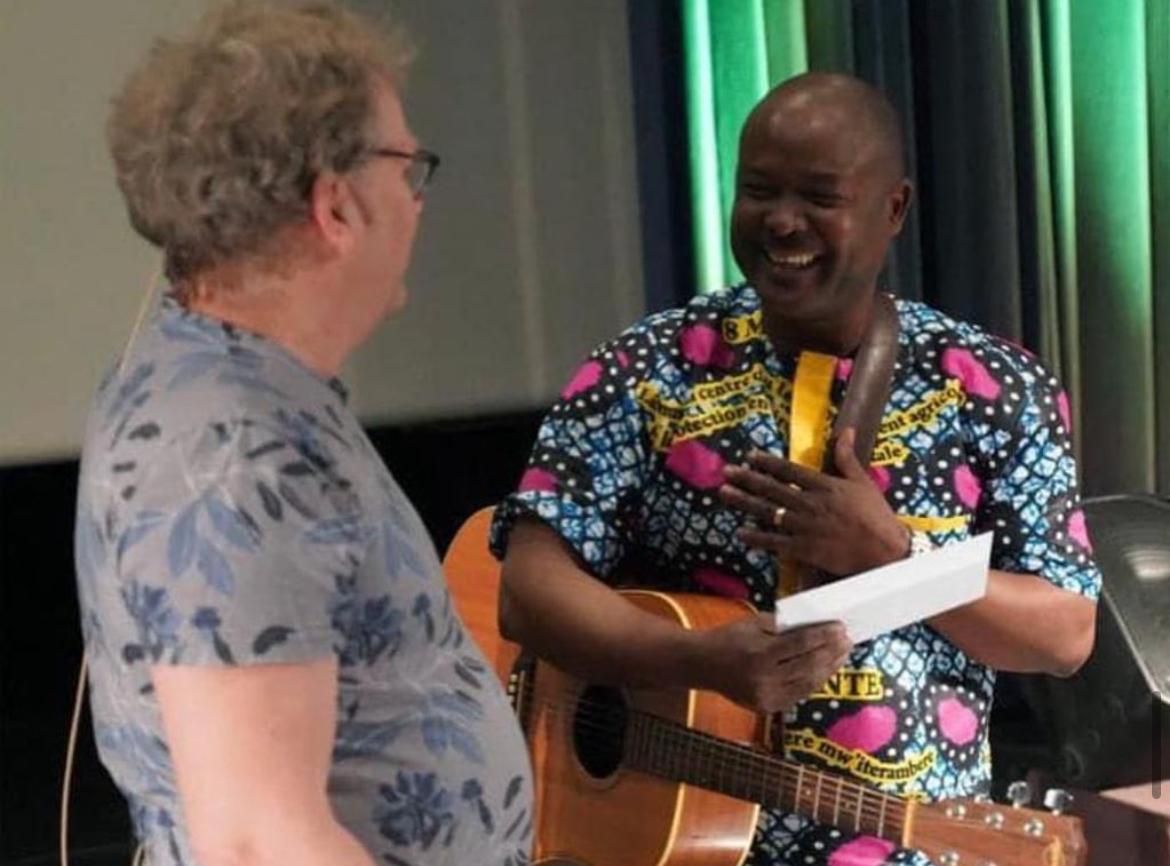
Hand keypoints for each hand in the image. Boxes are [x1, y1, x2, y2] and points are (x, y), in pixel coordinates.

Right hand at [691, 615, 851, 713]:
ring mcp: (766, 696)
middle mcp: (764, 679)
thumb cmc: (729, 639)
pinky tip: (825, 669)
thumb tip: (817, 625)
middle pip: (809, 665)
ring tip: (842, 654)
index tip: (840, 627)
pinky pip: (799, 694)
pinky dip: (815, 681)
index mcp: (759, 654)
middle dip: (832, 652)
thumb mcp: (754, 623)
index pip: (801, 644)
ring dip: (829, 668)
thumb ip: (784, 626)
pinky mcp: (768, 707)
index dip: (824, 636)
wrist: (703, 665)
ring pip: (808, 683)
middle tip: (847, 640)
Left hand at [720, 428, 909, 576]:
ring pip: (768, 512)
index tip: (749, 456)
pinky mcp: (804, 549)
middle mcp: (810, 503)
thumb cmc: (876, 515)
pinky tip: (740, 532)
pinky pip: (774, 542)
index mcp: (824, 485)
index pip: (789, 470)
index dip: (767, 462)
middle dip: (746, 479)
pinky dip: (756, 537)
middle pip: (772, 488)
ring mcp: (805, 526)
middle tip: (726, 472)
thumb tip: (846, 431)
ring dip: (744, 502)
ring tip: (724, 494)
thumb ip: (847, 457)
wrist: (885, 550)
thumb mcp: (863, 482)